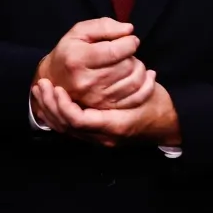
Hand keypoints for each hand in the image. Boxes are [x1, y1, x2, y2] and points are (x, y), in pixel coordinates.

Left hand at [32, 77, 178, 147]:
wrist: (171, 124)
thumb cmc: (159, 104)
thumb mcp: (144, 90)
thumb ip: (121, 83)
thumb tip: (96, 72)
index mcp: (115, 126)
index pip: (78, 120)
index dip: (63, 105)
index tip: (57, 88)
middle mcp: (105, 137)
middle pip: (67, 126)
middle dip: (50, 106)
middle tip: (42, 85)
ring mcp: (101, 139)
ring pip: (66, 129)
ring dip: (51, 109)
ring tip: (42, 89)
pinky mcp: (98, 136)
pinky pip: (72, 128)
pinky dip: (58, 115)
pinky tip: (51, 100)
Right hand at [36, 19, 148, 108]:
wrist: (56, 79)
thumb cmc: (70, 52)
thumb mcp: (79, 32)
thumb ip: (103, 26)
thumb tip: (129, 30)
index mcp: (77, 59)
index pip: (115, 51)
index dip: (129, 42)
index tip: (130, 40)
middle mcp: (86, 81)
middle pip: (126, 66)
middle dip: (131, 56)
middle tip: (126, 53)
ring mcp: (96, 97)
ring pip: (134, 81)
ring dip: (138, 69)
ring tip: (129, 63)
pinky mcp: (106, 108)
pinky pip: (136, 97)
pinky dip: (144, 86)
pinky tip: (142, 77)